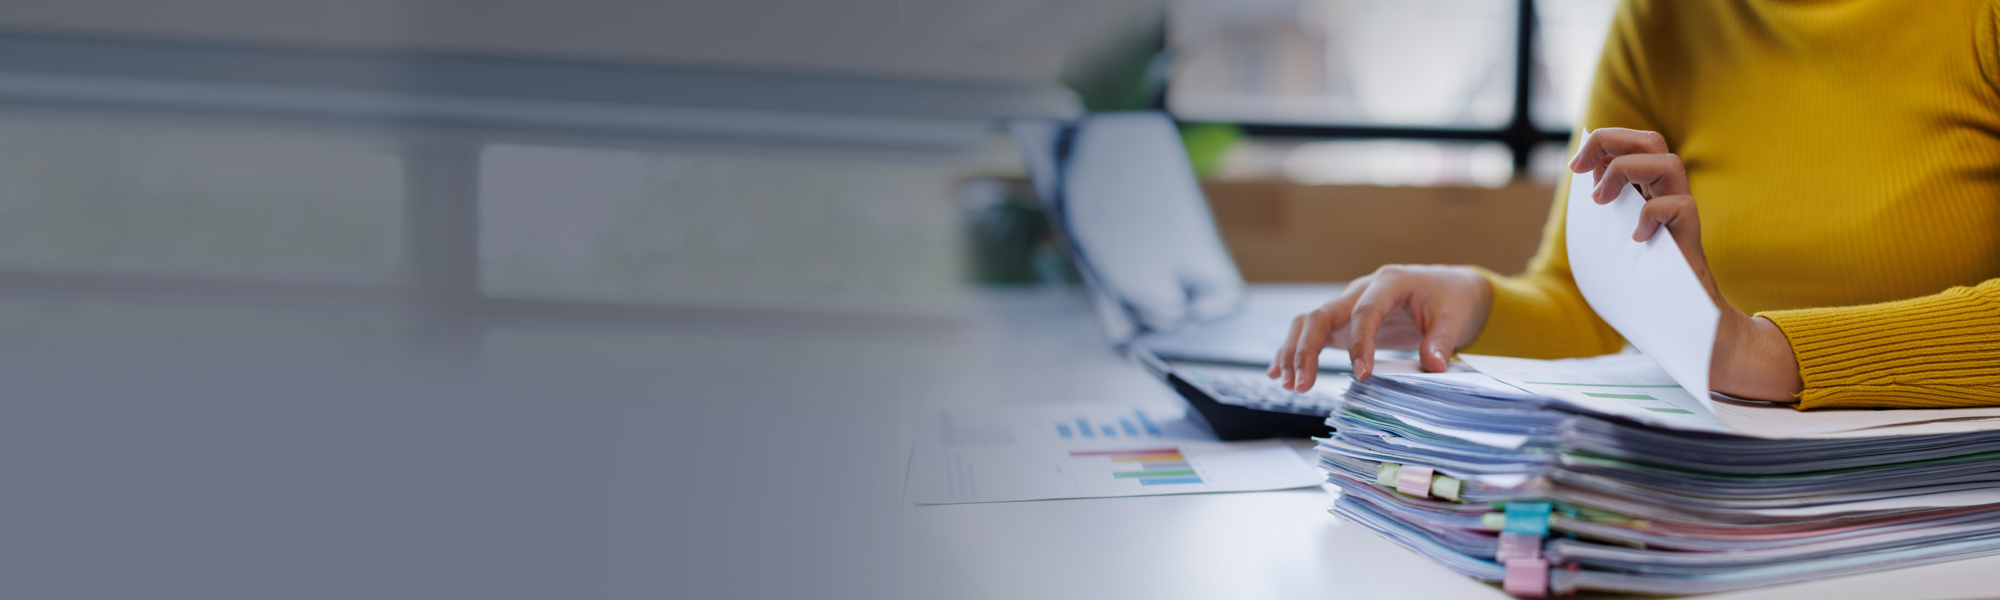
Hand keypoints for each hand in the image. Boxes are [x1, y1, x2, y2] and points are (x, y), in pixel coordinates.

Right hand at [1266, 264, 1492, 391]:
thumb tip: (1432, 366)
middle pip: (1321, 314)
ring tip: (1287, 383)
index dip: (1359, 342)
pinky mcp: (1343, 321)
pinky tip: (1278, 374)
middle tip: (1301, 384)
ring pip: (1308, 322)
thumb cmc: (1450, 300)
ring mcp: (1347, 305)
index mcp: (1389, 282)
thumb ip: (1441, 340)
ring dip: (1293, 352)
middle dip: (1306, 349)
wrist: (1448, 289)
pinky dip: (1293, 351)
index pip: (1364, 311)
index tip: (1362, 374)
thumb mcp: (1454, 317)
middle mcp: (1360, 290)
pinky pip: (1311, 332)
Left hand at [1570, 128, 1802, 401]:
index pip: (1632, 144)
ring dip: (1626, 171)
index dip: (1603, 143)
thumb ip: (1603, 212)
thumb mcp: (1611, 242)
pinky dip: (1652, 214)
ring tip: (1601, 201)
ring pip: (1669, 162)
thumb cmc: (1642, 284)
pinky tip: (1635, 238)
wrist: (1679, 322)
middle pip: (1651, 140)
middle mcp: (1667, 195)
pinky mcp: (1692, 238)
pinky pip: (1681, 207)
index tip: (1574, 166)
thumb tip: (1585, 184)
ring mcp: (1682, 213)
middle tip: (1581, 170)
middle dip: (1612, 141)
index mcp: (1647, 190)